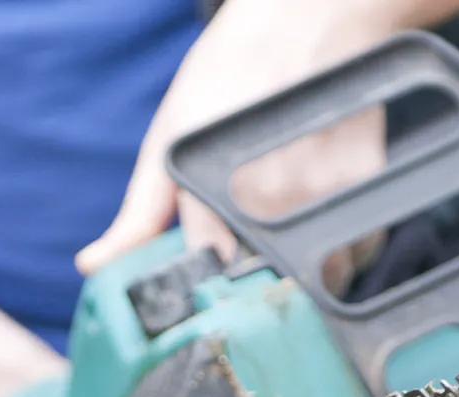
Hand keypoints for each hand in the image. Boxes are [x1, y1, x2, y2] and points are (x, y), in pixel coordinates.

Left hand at [75, 0, 408, 289]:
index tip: (209, 305)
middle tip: (253, 273)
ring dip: (307, 278)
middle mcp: (265, 196)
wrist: (308, 14)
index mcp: (206, 188)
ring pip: (320, 277)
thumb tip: (94, 267)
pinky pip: (359, 249)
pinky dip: (345, 250)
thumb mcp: (170, 138)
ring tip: (290, 242)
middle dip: (259, 295)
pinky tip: (323, 219)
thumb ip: (138, 215)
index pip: (206, 281)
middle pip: (267, 289)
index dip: (207, 301)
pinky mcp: (365, 182)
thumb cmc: (231, 73)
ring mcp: (320, 192)